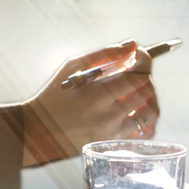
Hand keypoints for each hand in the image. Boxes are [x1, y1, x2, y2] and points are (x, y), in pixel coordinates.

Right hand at [18, 41, 159, 165]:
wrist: (38, 130)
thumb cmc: (53, 95)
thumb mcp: (71, 67)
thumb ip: (103, 54)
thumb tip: (131, 44)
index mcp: (97, 94)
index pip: (137, 75)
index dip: (144, 60)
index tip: (140, 53)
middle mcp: (108, 116)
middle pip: (146, 92)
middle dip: (146, 75)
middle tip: (136, 69)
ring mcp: (113, 133)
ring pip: (150, 113)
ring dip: (151, 96)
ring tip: (139, 89)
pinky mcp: (114, 144)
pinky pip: (144, 134)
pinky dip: (148, 120)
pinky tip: (139, 109)